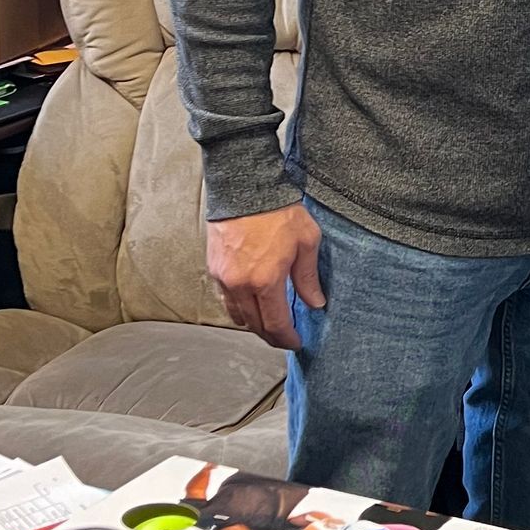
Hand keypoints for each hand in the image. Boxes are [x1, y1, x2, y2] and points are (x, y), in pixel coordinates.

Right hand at [206, 202, 323, 351]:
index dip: (286, 338)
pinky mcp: (213, 267)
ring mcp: (223, 277)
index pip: (275, 324)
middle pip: (254, 325)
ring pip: (236, 314)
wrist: (245, 187)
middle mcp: (240, 284)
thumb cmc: (278, 212)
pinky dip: (238, 306)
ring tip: (268, 322)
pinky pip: (224, 298)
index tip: (295, 342)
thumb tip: (315, 302)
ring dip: (253, 323)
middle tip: (283, 338)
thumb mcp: (306, 242)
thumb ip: (308, 277)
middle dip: (270, 335)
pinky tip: (250, 303)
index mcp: (265, 281)